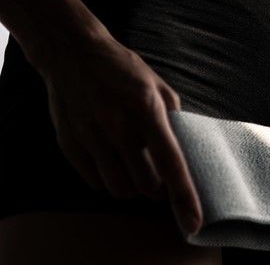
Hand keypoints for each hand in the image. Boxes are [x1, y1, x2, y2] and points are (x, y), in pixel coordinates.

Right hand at [30, 33, 202, 234]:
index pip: (171, 162)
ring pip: (119, 188)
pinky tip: (112, 162)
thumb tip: (187, 147)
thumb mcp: (158, 86)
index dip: (184, 195)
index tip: (194, 221)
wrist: (73, 54)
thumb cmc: (124, 69)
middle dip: (156, 187)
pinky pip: (94, 181)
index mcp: (147, 110)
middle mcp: (119, 126)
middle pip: (146, 184)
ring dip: (132, 187)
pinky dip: (108, 180)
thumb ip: (174, 117)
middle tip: (158, 174)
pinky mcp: (70, 143)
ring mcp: (91, 136)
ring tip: (134, 168)